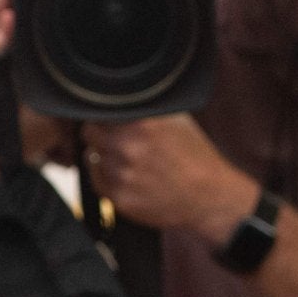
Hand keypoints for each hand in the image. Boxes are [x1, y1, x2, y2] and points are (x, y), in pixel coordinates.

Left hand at [84, 114, 257, 242]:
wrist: (208, 197)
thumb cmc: (194, 157)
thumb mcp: (176, 120)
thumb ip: (145, 109)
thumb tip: (120, 98)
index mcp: (141, 123)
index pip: (100, 110)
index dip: (103, 113)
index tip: (108, 117)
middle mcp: (128, 147)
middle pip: (89, 132)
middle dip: (99, 134)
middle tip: (115, 139)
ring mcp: (121, 174)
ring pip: (92, 157)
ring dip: (104, 156)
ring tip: (129, 160)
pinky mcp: (119, 197)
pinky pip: (97, 180)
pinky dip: (106, 176)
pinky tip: (127, 175)